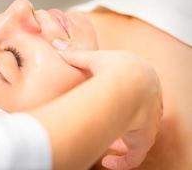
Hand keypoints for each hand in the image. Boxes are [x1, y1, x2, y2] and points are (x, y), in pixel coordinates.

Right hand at [52, 40, 162, 169]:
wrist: (127, 84)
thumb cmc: (112, 69)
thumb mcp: (93, 58)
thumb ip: (76, 55)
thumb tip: (57, 48)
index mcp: (142, 79)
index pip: (137, 89)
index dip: (125, 96)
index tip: (114, 100)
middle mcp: (150, 101)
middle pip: (140, 112)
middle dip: (127, 117)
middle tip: (114, 123)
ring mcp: (148, 121)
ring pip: (137, 134)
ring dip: (124, 140)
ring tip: (111, 145)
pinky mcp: (142, 138)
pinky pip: (134, 154)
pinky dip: (122, 160)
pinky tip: (109, 161)